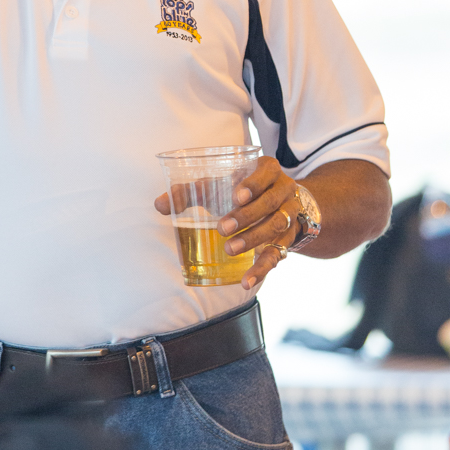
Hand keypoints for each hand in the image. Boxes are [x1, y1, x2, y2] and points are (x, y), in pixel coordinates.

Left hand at [154, 157, 302, 291]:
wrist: (278, 203)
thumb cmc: (240, 190)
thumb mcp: (219, 184)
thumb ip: (190, 192)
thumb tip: (160, 205)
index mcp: (268, 170)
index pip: (266, 172)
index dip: (254, 183)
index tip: (236, 195)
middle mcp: (284, 190)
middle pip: (270, 203)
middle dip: (247, 216)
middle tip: (222, 229)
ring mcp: (289, 215)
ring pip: (276, 227)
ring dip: (253, 239)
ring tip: (229, 250)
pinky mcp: (288, 240)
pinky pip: (278, 255)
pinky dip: (262, 268)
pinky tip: (246, 280)